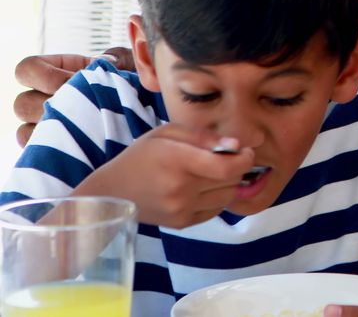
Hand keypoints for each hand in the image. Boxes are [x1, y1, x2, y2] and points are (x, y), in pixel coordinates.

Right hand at [14, 48, 134, 145]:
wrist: (148, 115)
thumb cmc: (135, 84)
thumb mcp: (131, 65)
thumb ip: (119, 58)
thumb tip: (105, 63)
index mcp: (56, 72)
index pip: (27, 70)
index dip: (44, 76)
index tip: (74, 81)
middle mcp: (43, 100)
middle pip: (22, 104)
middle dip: (54, 107)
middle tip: (86, 109)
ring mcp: (47, 128)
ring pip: (27, 132)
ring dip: (56, 130)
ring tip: (90, 128)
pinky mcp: (57, 152)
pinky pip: (41, 154)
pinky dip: (60, 150)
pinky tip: (87, 145)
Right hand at [74, 124, 253, 227]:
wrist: (112, 193)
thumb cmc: (142, 156)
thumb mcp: (167, 133)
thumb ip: (204, 137)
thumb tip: (237, 145)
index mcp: (176, 161)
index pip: (227, 167)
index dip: (245, 159)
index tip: (245, 152)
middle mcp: (180, 189)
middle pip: (231, 181)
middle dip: (236, 168)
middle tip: (227, 159)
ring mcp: (181, 209)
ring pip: (228, 196)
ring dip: (228, 184)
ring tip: (211, 174)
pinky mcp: (182, 223)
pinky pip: (216, 210)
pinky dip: (216, 198)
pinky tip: (201, 189)